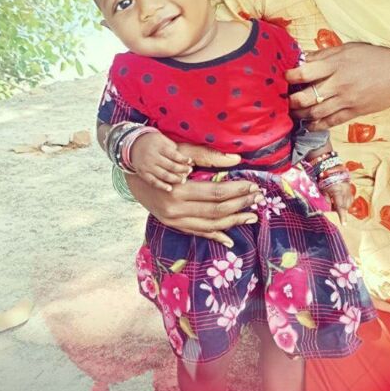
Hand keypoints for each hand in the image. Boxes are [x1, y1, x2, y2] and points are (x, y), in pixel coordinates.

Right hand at [127, 143, 263, 247]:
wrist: (131, 174)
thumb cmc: (158, 158)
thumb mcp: (180, 151)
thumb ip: (208, 156)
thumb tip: (236, 159)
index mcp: (178, 190)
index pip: (215, 193)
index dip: (237, 191)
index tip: (253, 186)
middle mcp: (176, 209)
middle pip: (216, 211)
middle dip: (240, 205)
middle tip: (258, 198)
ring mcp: (174, 220)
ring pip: (210, 225)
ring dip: (233, 222)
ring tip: (252, 216)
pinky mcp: (173, 225)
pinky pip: (198, 233)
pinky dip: (215, 236)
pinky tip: (230, 239)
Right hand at [130, 132, 192, 191]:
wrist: (133, 144)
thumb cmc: (153, 142)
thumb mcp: (162, 139)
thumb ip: (173, 148)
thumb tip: (187, 160)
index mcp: (159, 147)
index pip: (174, 155)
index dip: (184, 159)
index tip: (190, 162)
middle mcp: (152, 156)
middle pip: (171, 166)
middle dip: (182, 170)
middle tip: (189, 171)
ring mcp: (147, 166)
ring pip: (164, 175)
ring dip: (175, 179)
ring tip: (183, 180)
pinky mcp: (142, 173)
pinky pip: (153, 182)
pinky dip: (162, 186)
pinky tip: (170, 188)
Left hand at [286, 43, 389, 126]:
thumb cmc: (376, 57)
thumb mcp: (349, 48)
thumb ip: (324, 54)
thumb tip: (302, 58)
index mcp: (336, 64)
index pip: (305, 72)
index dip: (290, 76)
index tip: (285, 76)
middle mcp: (339, 83)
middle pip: (306, 96)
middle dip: (291, 99)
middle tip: (286, 98)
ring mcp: (346, 100)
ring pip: (315, 112)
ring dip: (300, 114)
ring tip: (294, 111)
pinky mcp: (353, 113)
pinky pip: (330, 122)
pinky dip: (316, 125)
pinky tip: (308, 123)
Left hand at [322, 179, 352, 224]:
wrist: (335, 169)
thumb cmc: (327, 178)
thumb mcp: (323, 189)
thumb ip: (326, 198)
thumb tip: (328, 207)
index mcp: (338, 192)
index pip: (340, 207)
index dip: (342, 216)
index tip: (344, 224)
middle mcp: (345, 193)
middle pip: (344, 207)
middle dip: (339, 210)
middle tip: (332, 206)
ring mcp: (349, 191)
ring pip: (348, 204)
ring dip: (343, 206)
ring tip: (336, 201)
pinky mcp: (351, 190)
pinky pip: (350, 200)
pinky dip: (346, 202)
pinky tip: (341, 199)